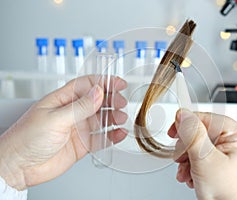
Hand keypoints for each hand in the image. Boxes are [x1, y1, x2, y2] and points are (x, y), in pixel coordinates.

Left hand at [0, 75, 127, 189]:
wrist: (19, 167)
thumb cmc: (26, 138)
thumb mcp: (56, 119)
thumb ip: (81, 107)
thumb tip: (98, 92)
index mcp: (63, 100)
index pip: (87, 85)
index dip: (104, 82)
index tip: (119, 84)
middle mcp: (72, 112)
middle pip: (98, 101)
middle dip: (112, 100)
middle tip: (121, 103)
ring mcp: (78, 128)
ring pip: (101, 119)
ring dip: (113, 117)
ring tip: (121, 119)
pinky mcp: (82, 144)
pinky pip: (101, 138)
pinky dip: (112, 136)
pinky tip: (119, 134)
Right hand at [168, 109, 236, 199]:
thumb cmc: (229, 196)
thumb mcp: (205, 160)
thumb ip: (192, 134)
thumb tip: (183, 115)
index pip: (210, 119)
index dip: (189, 123)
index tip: (173, 130)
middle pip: (204, 134)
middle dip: (188, 148)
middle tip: (180, 157)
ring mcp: (233, 156)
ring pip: (202, 147)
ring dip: (188, 160)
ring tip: (186, 173)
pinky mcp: (226, 167)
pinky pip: (205, 158)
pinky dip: (194, 167)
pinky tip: (191, 177)